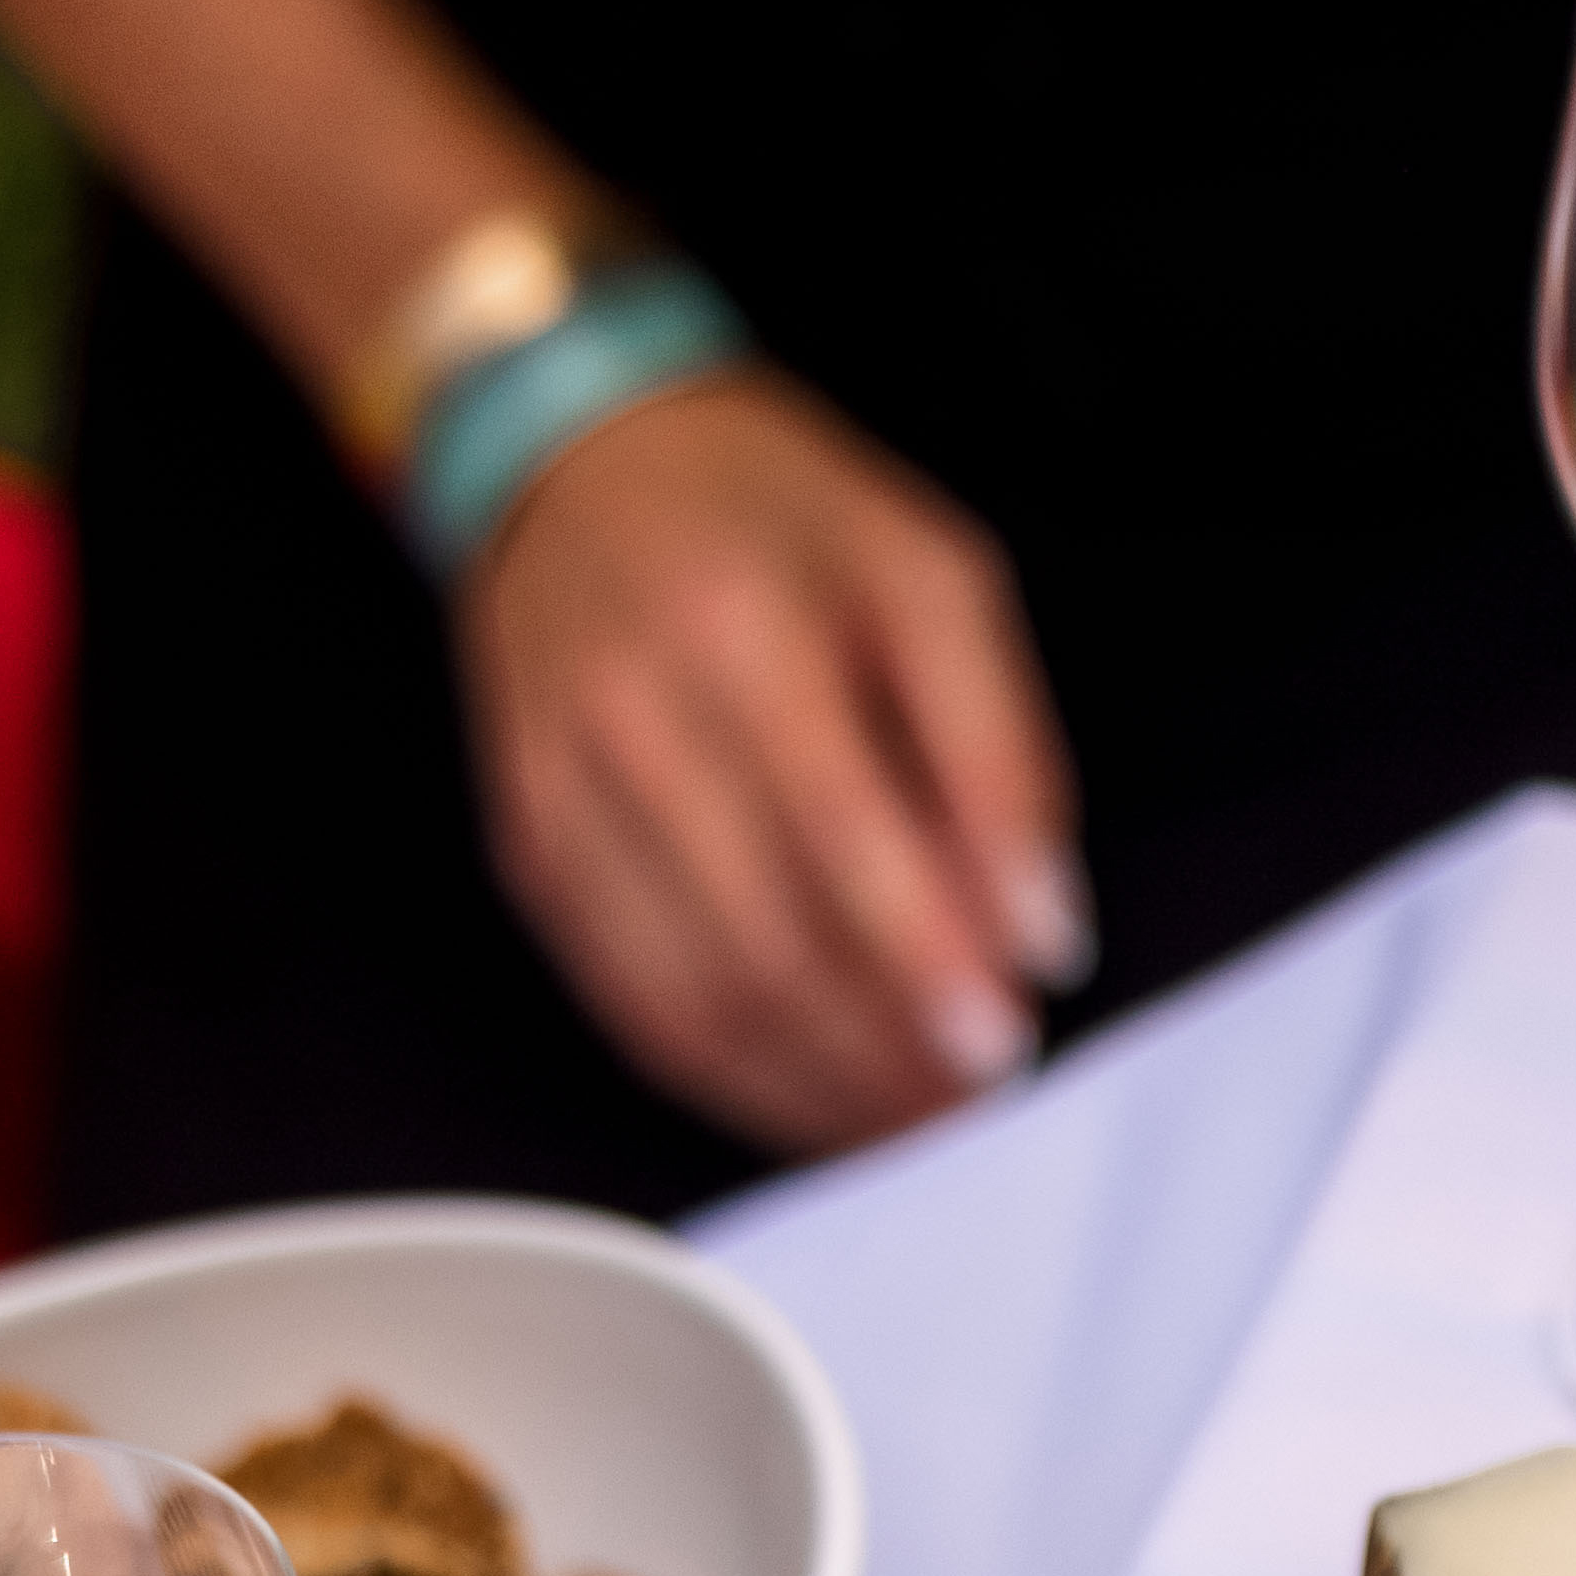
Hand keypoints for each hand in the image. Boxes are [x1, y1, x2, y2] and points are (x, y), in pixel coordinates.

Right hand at [453, 374, 1093, 1158]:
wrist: (578, 463)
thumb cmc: (782, 523)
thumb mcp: (931, 575)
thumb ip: (999, 748)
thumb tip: (1042, 929)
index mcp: (745, 629)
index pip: (841, 832)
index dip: (926, 956)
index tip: (1007, 1037)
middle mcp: (634, 717)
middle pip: (764, 939)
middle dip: (884, 1047)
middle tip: (978, 1094)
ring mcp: (565, 793)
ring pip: (695, 996)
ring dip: (818, 1086)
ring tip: (919, 1112)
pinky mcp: (534, 849)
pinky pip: (633, 1002)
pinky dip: (736, 1075)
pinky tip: (819, 1094)